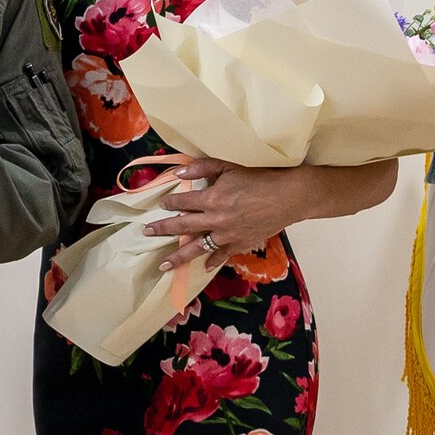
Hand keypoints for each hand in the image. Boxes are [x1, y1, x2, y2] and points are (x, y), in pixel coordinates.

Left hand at [144, 158, 312, 271]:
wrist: (288, 197)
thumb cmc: (259, 179)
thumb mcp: (229, 167)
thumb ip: (202, 169)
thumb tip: (179, 172)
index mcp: (211, 199)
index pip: (183, 202)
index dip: (170, 202)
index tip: (162, 204)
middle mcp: (216, 220)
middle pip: (183, 227)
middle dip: (162, 230)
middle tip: (146, 233)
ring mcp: (227, 235)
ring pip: (197, 248)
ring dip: (178, 257)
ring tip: (163, 265)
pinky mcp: (240, 244)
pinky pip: (222, 256)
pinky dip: (212, 262)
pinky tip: (203, 267)